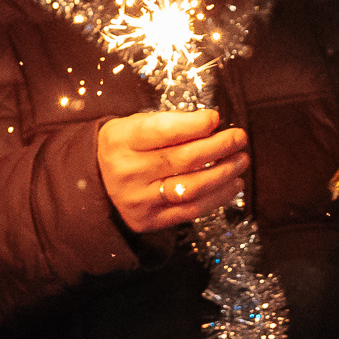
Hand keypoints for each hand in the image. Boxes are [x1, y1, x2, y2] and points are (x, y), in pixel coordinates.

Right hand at [97, 109, 250, 233]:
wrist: (97, 182)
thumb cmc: (126, 147)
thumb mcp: (134, 125)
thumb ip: (169, 123)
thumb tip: (212, 124)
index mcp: (120, 141)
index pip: (161, 131)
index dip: (193, 125)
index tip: (215, 118)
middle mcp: (127, 172)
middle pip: (182, 159)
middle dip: (219, 146)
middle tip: (239, 137)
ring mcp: (138, 200)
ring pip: (191, 187)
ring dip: (224, 173)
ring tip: (241, 160)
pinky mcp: (150, 220)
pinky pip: (192, 210)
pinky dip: (219, 197)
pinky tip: (233, 184)